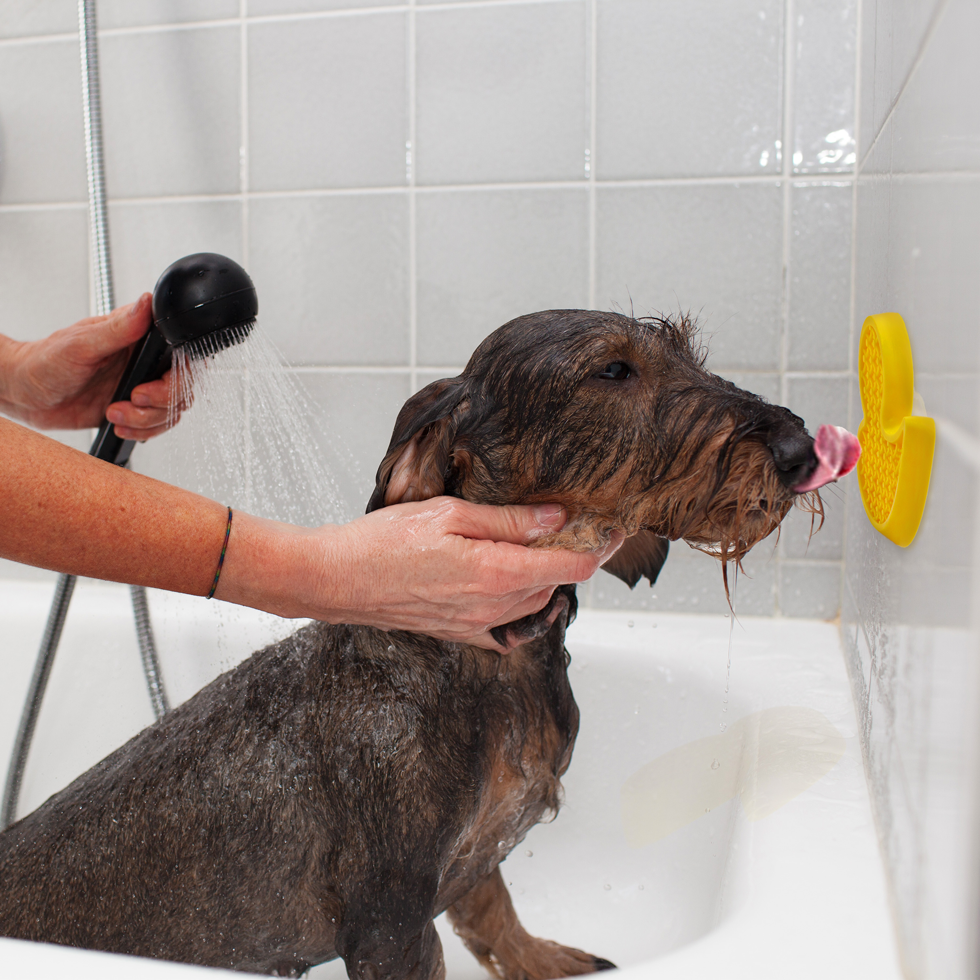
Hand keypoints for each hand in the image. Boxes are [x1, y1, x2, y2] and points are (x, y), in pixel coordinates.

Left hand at [0, 294, 181, 437]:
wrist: (26, 395)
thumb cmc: (45, 362)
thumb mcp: (82, 344)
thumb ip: (120, 328)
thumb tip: (147, 303)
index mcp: (136, 336)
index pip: (180, 353)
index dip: (175, 376)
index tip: (147, 384)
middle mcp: (143, 360)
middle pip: (181, 386)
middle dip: (160, 402)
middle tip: (131, 399)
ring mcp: (141, 385)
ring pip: (172, 409)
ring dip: (145, 419)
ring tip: (114, 413)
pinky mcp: (134, 408)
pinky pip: (157, 425)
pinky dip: (141, 431)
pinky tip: (118, 423)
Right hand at [304, 498, 621, 650]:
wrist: (338, 580)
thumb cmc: (384, 542)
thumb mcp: (450, 514)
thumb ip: (509, 521)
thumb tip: (556, 518)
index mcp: (496, 573)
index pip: (570, 566)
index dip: (599, 547)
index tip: (614, 529)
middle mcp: (493, 607)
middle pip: (555, 583)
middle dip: (573, 557)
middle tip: (578, 526)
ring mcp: (477, 625)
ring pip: (534, 603)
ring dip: (547, 576)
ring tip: (545, 545)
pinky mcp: (460, 633)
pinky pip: (507, 623)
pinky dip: (521, 601)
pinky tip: (511, 580)